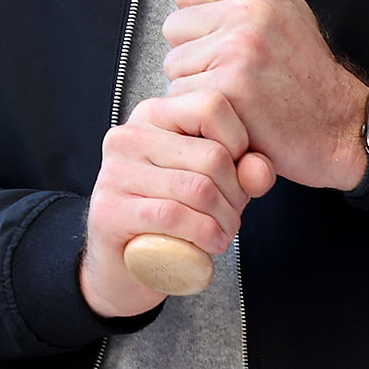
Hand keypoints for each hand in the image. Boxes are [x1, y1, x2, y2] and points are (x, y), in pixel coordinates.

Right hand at [80, 87, 275, 316]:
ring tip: (222, 233)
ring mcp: (115, 173)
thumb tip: (258, 168)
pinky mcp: (110, 210)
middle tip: (230, 214)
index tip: (234, 172)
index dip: (240, 142)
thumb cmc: (172, 215)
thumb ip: (244, 168)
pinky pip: (176, 216)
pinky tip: (209, 245)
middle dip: (236, 195)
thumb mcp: (215, 182)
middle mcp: (128, 136)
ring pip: (200, 189)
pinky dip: (205, 235)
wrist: (124, 263)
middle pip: (213, 156)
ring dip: (225, 221)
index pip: (212, 105)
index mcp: (152, 116)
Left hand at [159, 0, 368, 190]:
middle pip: (174, 27)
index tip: (228, 41)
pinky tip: (234, 111)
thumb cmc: (305, 74)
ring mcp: (238, 49)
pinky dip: (201, 110)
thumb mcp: (275, 14)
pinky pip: (180, 95)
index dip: (201, 23)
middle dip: (196, 54)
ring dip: (196, 84)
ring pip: (174, 64)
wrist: (340, 124)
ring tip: (237, 91)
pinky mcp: (228, 86)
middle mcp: (250, 12)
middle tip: (236, 72)